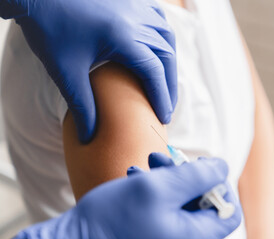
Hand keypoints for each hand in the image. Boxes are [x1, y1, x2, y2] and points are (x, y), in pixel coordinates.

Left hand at [1, 0, 176, 142]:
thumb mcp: (65, 71)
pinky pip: (157, 17)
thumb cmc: (49, 28)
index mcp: (124, 37)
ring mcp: (135, 5)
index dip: (162, 97)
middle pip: (166, 56)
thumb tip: (89, 136)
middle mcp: (136, 19)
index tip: (164, 118)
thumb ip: (82, 106)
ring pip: (166, 36)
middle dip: (170, 84)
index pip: (154, 72)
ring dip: (169, 61)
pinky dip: (162, 36)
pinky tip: (156, 47)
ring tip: (165, 82)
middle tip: (167, 106)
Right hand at [14, 155, 240, 238]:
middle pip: (204, 201)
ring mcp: (168, 236)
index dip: (218, 184)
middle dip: (185, 173)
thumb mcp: (160, 187)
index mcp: (194, 236)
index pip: (228, 211)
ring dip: (167, 175)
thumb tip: (221, 167)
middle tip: (163, 158)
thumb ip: (198, 175)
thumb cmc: (115, 217)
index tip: (196, 169)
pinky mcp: (153, 232)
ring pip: (182, 200)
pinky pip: (165, 206)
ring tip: (146, 162)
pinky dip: (155, 187)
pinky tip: (136, 176)